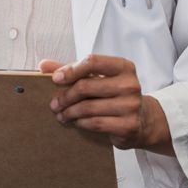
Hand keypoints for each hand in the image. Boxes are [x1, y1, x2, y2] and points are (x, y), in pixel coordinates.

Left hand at [38, 55, 173, 154]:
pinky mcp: (129, 125)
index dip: (71, 70)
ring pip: (88, 107)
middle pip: (86, 86)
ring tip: (61, 114)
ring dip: (70, 112)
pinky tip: (76, 122)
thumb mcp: (97, 77)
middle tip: (54, 104)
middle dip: (65, 96)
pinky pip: (96, 123)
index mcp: (123, 66)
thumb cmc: (114, 94)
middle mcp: (130, 84)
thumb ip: (71, 69)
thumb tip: (43, 64)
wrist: (144, 120)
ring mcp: (131, 106)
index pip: (92, 62)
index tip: (56, 79)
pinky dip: (81, 123)